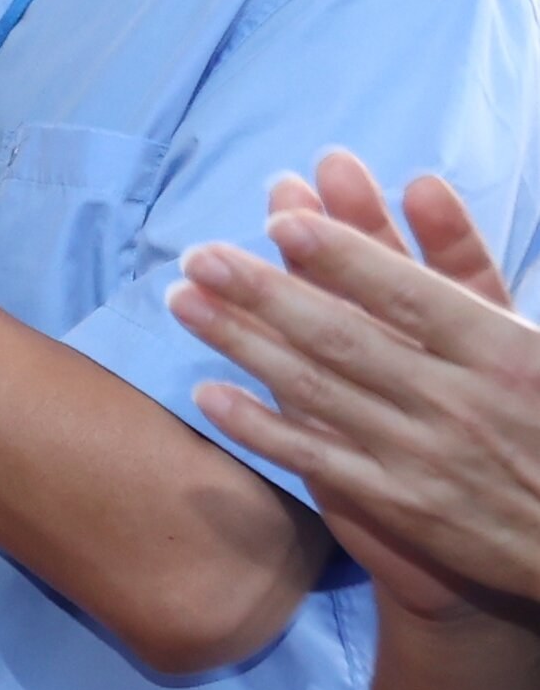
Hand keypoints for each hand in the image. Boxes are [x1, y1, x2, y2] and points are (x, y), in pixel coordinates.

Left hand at [171, 147, 539, 620]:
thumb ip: (474, 277)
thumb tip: (421, 185)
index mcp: (504, 350)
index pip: (409, 292)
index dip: (341, 254)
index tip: (282, 218)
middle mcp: (457, 399)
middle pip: (342, 334)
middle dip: (262, 291)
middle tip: (199, 254)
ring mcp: (422, 455)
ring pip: (315, 389)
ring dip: (242, 342)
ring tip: (184, 301)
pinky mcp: (401, 504)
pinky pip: (315, 459)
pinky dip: (258, 426)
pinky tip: (208, 392)